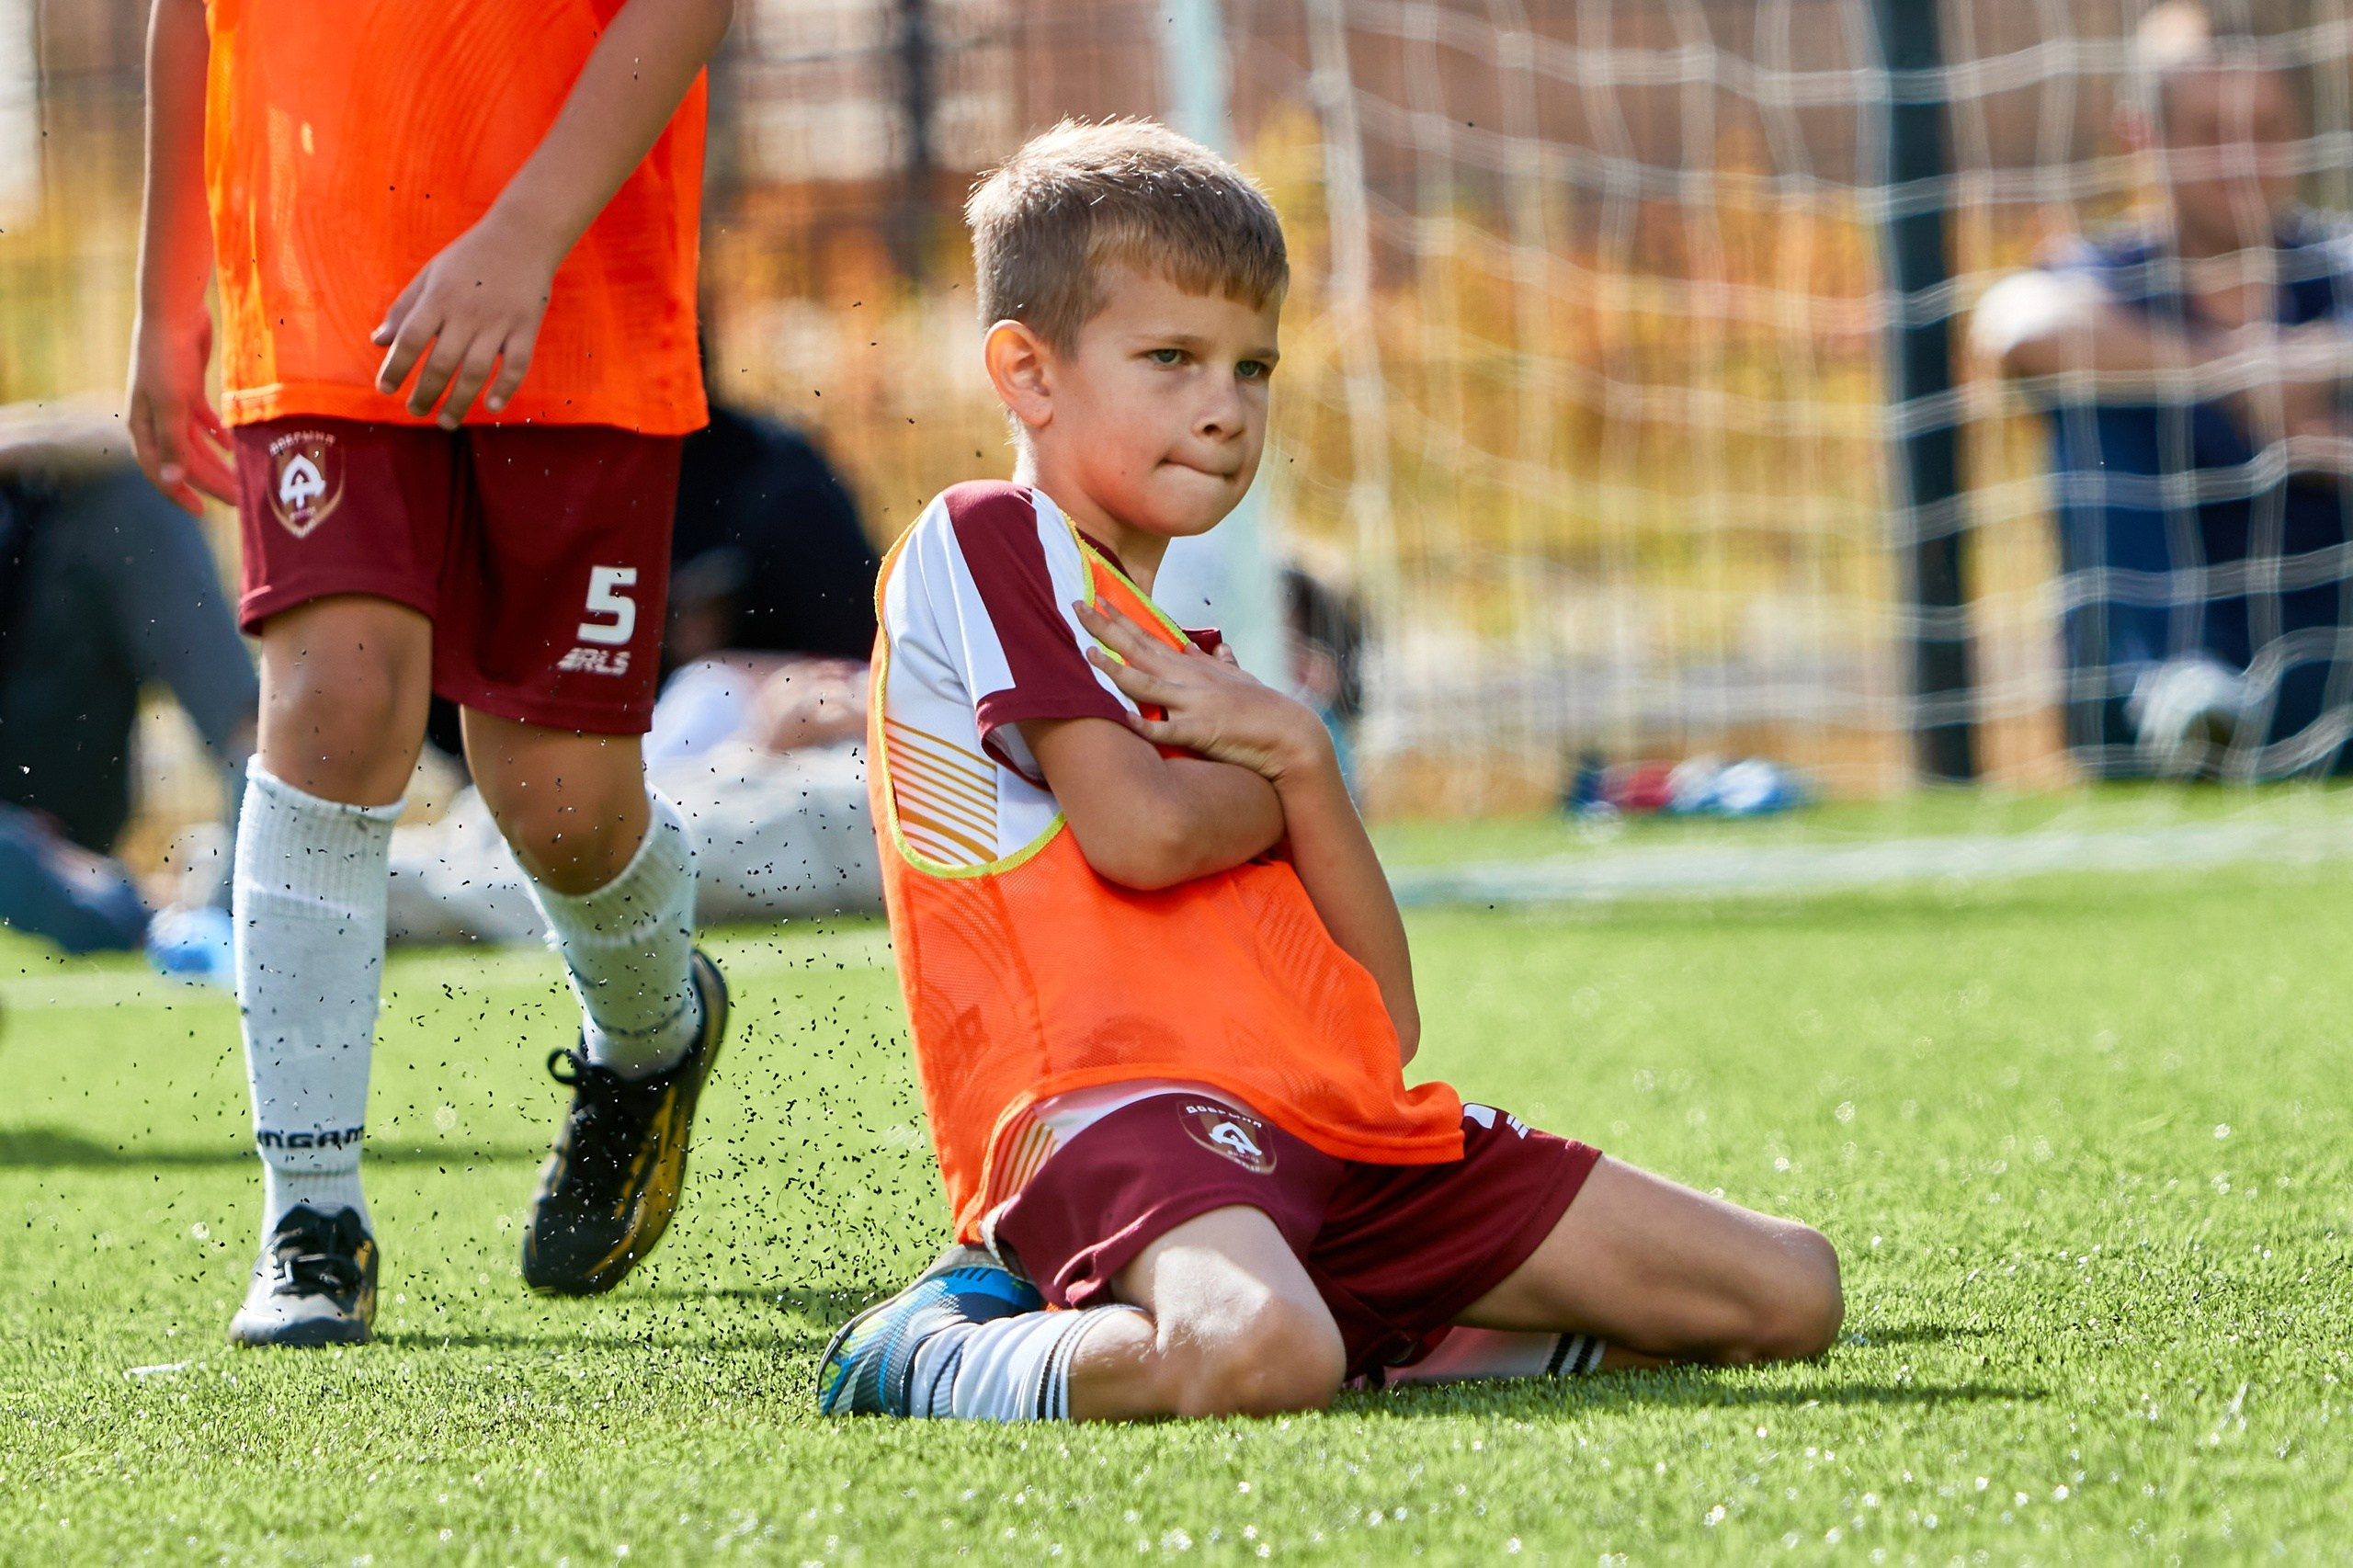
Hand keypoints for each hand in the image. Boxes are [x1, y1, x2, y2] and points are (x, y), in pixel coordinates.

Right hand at [125, 309, 236, 513]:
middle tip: (240, 501)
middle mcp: (155, 418)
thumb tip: (173, 480)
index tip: (201, 512)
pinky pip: (203, 420)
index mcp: (142, 425)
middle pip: (184, 459)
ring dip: (218, 462)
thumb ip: (174, 444)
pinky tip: (233, 447)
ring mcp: (172, 403)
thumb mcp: (171, 405)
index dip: (178, 492)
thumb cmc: (167, 359)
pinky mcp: (188, 389)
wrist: (174, 313)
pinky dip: (218, 434)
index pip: (158, 470)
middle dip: (211, 481)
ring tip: (242, 479)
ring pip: (196, 443)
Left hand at [372, 213, 559, 427]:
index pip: (410, 339)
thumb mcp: (430, 274)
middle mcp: (466, 312)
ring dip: (459, 402)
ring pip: (476, 372)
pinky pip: (516, 365)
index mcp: (438, 297)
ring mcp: (499, 322)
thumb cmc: (470, 256)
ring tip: (447, 422)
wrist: (522, 236)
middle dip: (425, 394)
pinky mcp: (526, 328)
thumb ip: (404, 308)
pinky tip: (491, 407)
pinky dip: (505, 388)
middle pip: (441, 363)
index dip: (395, 367)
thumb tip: (378, 342)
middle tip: (416, 412)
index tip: (385, 389)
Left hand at [1075, 598, 1330, 784]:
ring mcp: (1194, 704)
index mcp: (1194, 668)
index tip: (1098, 599)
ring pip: (1146, 684)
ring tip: (1089, 654)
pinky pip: (1168, 730)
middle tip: (1077, 605)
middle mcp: (1190, 679)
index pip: (1151, 637)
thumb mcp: (1241, 679)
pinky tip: (1125, 721)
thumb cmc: (1264, 708)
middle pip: (1140, 649)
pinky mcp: (1202, 732)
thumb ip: (1223, 664)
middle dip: (1106, 628)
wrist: (1291, 734)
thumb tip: (1217, 648)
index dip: (1121, 619)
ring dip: (1116, 670)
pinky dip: (1147, 726)